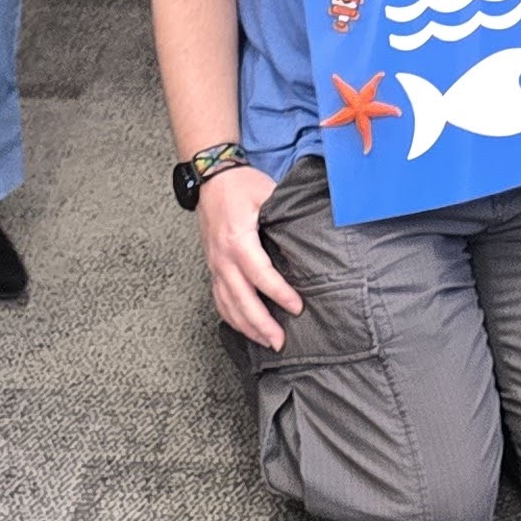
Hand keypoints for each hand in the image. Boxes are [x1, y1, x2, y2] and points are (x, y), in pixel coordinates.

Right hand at [196, 164, 298, 345]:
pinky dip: (231, 317)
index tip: (297, 307)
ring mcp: (215, 264)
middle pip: (240, 298)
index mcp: (237, 239)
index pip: (259, 273)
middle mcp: (223, 257)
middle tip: (279, 341)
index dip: (278, 292)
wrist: (210, 178)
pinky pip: (219, 298)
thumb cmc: (240, 184)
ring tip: (266, 342)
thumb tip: (310, 232)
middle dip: (260, 323)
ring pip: (227, 304)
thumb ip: (285, 213)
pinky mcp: (212, 267)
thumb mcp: (267, 192)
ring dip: (246, 326)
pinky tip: (244, 328)